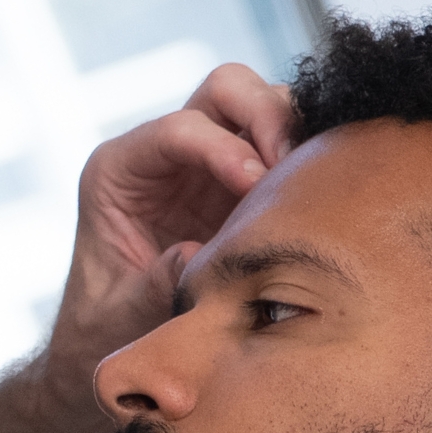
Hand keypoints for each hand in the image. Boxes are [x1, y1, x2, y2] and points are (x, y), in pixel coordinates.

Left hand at [45, 66, 293, 409]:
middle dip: (268, 116)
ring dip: (298, 135)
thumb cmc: (107, 326)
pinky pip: (291, 149)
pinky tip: (324, 199)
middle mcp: (168, 154)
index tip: (258, 185)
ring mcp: (213, 164)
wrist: (115, 342)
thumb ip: (154, 283)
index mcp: (122, 171)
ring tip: (315, 189)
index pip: (179, 129)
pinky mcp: (249, 187)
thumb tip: (198, 256)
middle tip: (296, 167)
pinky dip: (314, 160)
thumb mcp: (119, 313)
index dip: (223, 148)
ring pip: (267, 106)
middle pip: (228, 90)